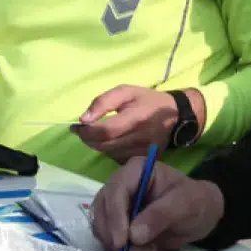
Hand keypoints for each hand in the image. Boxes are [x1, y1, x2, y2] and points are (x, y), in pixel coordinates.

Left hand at [73, 85, 200, 162]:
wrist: (175, 115)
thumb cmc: (148, 101)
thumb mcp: (126, 91)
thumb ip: (103, 102)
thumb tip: (83, 119)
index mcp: (135, 118)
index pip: (105, 131)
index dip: (86, 131)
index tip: (76, 127)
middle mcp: (140, 139)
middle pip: (103, 145)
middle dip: (88, 138)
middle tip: (83, 130)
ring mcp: (143, 152)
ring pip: (108, 154)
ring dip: (97, 145)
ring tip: (97, 134)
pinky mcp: (144, 159)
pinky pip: (117, 159)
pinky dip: (109, 151)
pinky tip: (112, 141)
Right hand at [90, 156, 223, 250]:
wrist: (202, 215)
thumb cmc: (196, 201)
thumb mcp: (186, 204)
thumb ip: (161, 215)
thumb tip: (133, 235)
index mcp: (137, 170)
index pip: (116, 190)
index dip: (115, 216)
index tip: (122, 241)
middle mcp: (122, 185)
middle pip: (102, 209)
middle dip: (112, 234)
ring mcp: (118, 206)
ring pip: (102, 227)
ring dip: (118, 246)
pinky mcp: (120, 225)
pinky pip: (110, 240)